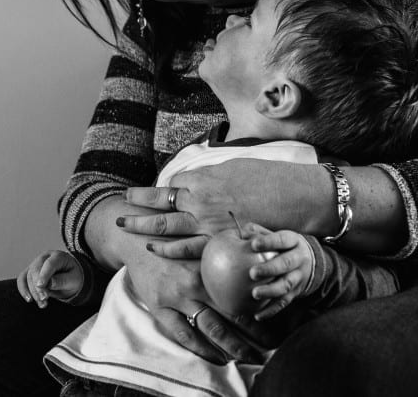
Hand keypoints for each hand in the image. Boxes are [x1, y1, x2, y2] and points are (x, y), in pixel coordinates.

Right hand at [16, 250, 84, 307]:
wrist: (70, 278)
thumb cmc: (73, 277)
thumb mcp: (74, 280)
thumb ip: (63, 280)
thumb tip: (49, 283)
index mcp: (58, 256)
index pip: (49, 264)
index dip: (44, 274)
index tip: (41, 286)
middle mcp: (45, 258)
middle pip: (36, 269)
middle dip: (38, 286)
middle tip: (44, 299)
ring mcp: (36, 264)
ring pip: (28, 276)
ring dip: (33, 291)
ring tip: (42, 304)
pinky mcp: (30, 272)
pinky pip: (22, 279)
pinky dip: (23, 289)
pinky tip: (29, 299)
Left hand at [119, 158, 314, 238]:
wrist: (297, 198)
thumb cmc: (268, 179)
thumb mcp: (233, 167)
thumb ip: (210, 175)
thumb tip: (192, 179)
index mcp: (204, 177)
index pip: (172, 183)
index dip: (162, 188)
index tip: (153, 192)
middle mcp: (201, 200)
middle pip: (160, 204)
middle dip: (137, 205)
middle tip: (120, 206)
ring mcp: (208, 224)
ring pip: (167, 228)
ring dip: (143, 227)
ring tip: (125, 226)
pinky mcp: (220, 242)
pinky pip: (188, 249)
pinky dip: (169, 250)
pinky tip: (155, 249)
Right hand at [124, 240, 264, 363]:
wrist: (133, 241)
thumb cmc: (171, 241)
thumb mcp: (198, 242)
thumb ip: (222, 255)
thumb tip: (255, 269)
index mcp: (208, 265)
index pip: (243, 291)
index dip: (264, 308)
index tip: (281, 321)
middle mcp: (195, 282)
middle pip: (233, 314)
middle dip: (256, 334)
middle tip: (273, 346)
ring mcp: (177, 297)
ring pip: (212, 328)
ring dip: (235, 347)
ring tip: (251, 358)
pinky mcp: (160, 307)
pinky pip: (184, 335)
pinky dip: (203, 350)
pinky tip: (218, 358)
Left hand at [245, 226, 315, 319]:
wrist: (311, 262)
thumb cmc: (284, 246)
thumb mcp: (277, 235)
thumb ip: (259, 232)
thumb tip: (239, 231)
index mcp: (293, 241)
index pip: (281, 240)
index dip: (269, 242)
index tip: (253, 244)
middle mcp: (298, 259)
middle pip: (286, 264)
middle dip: (270, 269)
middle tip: (252, 273)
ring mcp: (298, 277)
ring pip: (286, 285)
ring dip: (271, 291)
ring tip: (255, 294)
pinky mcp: (296, 292)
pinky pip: (284, 303)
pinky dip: (271, 310)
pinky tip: (257, 315)